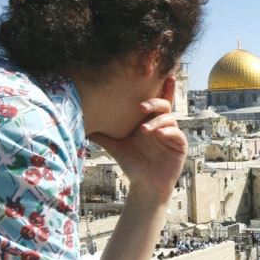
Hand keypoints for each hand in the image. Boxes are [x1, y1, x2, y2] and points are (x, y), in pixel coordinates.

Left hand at [88, 76, 186, 200]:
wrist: (144, 185)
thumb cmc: (132, 164)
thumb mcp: (115, 146)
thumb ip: (102, 135)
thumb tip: (80, 125)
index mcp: (150, 120)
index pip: (156, 101)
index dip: (160, 88)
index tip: (161, 74)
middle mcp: (163, 124)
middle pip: (164, 104)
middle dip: (154, 102)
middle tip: (140, 107)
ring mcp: (173, 134)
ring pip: (170, 118)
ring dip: (157, 121)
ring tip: (143, 130)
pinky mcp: (180, 145)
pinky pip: (177, 133)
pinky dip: (168, 132)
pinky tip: (158, 134)